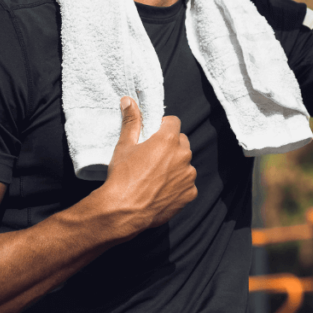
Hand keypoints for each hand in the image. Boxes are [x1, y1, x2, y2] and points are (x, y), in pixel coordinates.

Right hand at [103, 97, 196, 231]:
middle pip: (181, 142)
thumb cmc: (122, 177)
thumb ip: (131, 121)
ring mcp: (188, 176)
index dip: (163, 127)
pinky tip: (161, 191)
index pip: (173, 122)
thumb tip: (128, 101)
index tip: (154, 135)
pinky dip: (178, 186)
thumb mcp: (124, 146)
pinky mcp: (190, 193)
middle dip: (171, 146)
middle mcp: (183, 155)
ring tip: (156, 177)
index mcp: (169, 140)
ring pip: (185, 164)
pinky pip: (187, 184)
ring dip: (175, 166)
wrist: (123, 211)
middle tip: (153, 157)